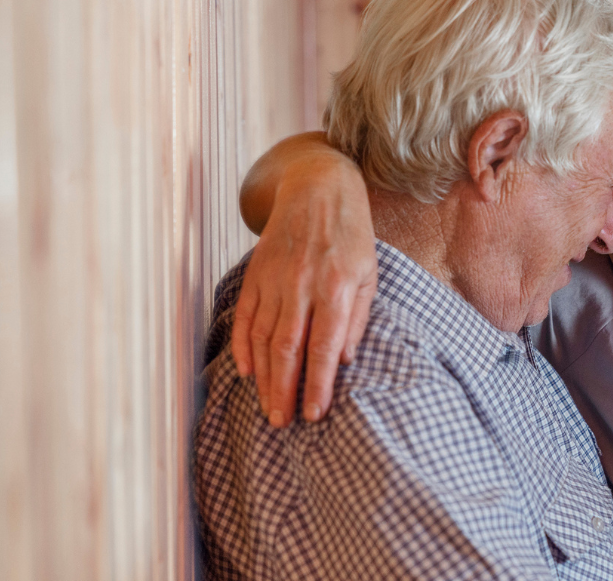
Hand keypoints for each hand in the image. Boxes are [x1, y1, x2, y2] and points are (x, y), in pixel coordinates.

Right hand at [230, 134, 375, 426]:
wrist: (317, 189)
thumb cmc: (351, 237)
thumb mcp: (369, 275)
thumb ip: (356, 319)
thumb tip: (343, 362)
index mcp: (335, 288)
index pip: (323, 347)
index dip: (317, 384)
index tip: (313, 415)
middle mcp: (301, 286)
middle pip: (287, 349)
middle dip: (283, 390)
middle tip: (281, 423)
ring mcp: (274, 280)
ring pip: (264, 338)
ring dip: (263, 377)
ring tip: (267, 408)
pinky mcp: (255, 274)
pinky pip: (245, 317)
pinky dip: (243, 346)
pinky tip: (247, 372)